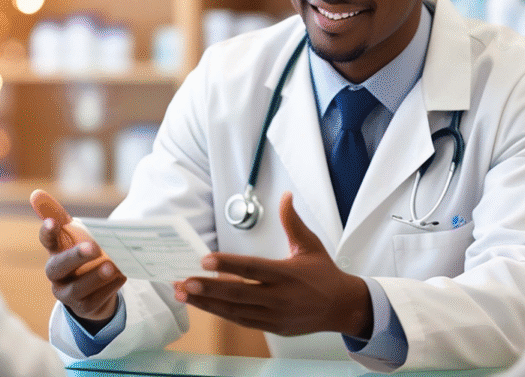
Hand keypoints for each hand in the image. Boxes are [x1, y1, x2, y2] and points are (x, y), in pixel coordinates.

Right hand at [32, 189, 124, 322]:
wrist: (94, 290)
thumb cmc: (81, 255)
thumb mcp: (73, 234)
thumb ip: (57, 214)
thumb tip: (36, 193)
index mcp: (55, 252)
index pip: (47, 241)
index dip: (48, 232)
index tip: (53, 222)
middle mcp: (57, 275)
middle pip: (59, 267)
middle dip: (75, 257)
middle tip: (94, 247)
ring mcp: (68, 294)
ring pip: (78, 288)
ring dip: (95, 276)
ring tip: (111, 265)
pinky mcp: (84, 308)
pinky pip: (96, 300)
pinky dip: (109, 289)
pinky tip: (122, 276)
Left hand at [173, 192, 372, 337]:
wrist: (342, 307)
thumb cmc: (324, 274)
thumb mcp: (310, 245)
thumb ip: (292, 222)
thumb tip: (285, 196)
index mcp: (287, 274)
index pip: (252, 268)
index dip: (227, 264)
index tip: (204, 260)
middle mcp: (279, 297)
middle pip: (238, 293)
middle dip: (208, 288)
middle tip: (183, 282)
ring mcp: (274, 315)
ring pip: (234, 311)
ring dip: (207, 303)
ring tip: (183, 294)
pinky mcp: (272, 327)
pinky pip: (241, 320)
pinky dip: (220, 313)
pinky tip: (203, 304)